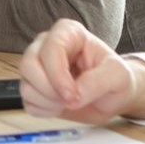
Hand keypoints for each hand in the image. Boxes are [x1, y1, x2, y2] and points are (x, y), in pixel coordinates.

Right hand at [19, 19, 144, 123]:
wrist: (112, 96)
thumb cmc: (115, 79)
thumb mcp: (118, 76)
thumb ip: (97, 82)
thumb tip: (73, 96)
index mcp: (68, 33)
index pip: (50, 49)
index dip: (57, 75)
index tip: (72, 95)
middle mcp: (46, 46)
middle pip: (28, 65)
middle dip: (49, 89)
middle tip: (70, 101)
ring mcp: (37, 67)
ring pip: (25, 85)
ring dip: (48, 102)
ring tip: (70, 102)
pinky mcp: (33, 87)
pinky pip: (28, 102)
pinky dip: (45, 110)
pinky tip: (61, 106)